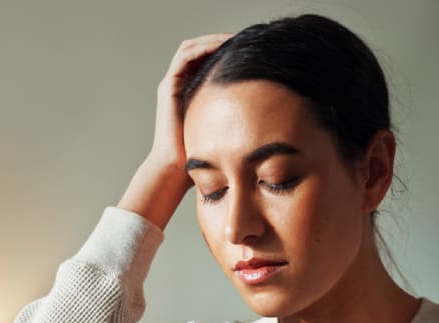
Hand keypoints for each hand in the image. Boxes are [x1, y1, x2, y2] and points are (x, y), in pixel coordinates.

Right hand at [117, 33, 232, 229]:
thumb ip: (236, 116)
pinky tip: (222, 47)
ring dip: (213, 39)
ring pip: (191, 48)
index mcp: (192, 91)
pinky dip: (202, 47)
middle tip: (246, 38)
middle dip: (222, 40)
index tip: (251, 49)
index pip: (208, 60)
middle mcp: (180, 85)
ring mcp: (172, 84)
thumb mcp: (225, 129)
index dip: (227, 50)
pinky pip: (184, 56)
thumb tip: (270, 112)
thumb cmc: (201, 156)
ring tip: (235, 38)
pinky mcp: (168, 87)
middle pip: (200, 50)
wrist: (176, 170)